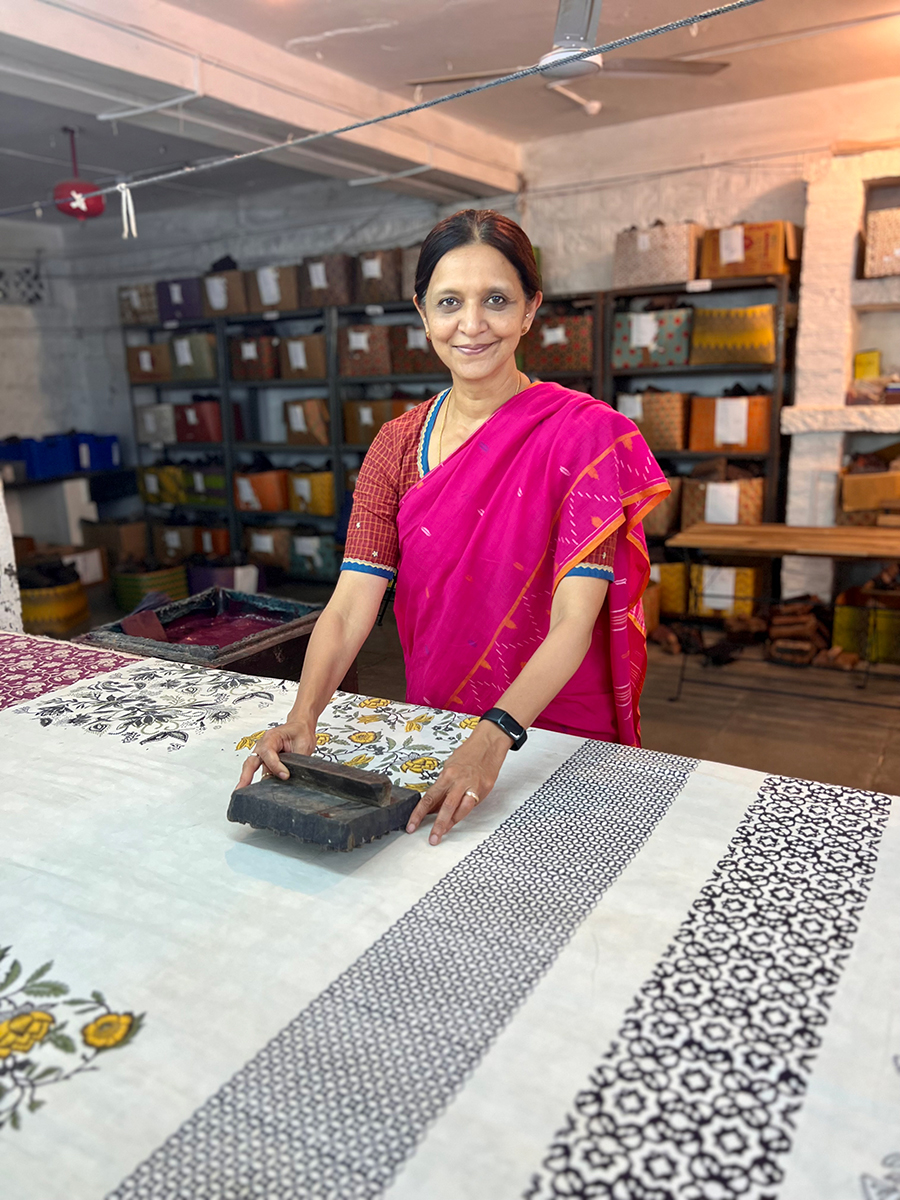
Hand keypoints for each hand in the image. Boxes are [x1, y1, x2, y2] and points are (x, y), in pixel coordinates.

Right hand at [235, 721, 314, 788]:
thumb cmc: (300, 731)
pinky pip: (259, 772)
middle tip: (241, 788)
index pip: (268, 753)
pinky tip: (255, 791)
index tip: (285, 776)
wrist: (300, 728)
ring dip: (248, 779)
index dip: (276, 766)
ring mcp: (262, 755)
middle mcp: (263, 746)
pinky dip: (257, 781)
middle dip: (246, 775)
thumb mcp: (303, 744)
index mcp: (271, 737)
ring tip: (244, 793)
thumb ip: (298, 759)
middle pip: (251, 761)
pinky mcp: (265, 763)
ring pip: (253, 768)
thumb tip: (296, 774)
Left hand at [406, 722, 510, 845]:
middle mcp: (459, 781)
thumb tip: (432, 806)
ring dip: (451, 824)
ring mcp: (473, 786)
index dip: (418, 814)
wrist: (488, 743)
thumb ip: (442, 787)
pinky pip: (471, 805)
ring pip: (460, 809)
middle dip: (438, 825)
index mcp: (447, 775)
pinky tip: (456, 820)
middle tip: (432, 839)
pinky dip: (463, 814)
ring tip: (442, 834)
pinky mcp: (484, 789)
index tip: (411, 826)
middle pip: (445, 807)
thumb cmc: (468, 754)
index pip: (429, 797)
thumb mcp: (450, 767)